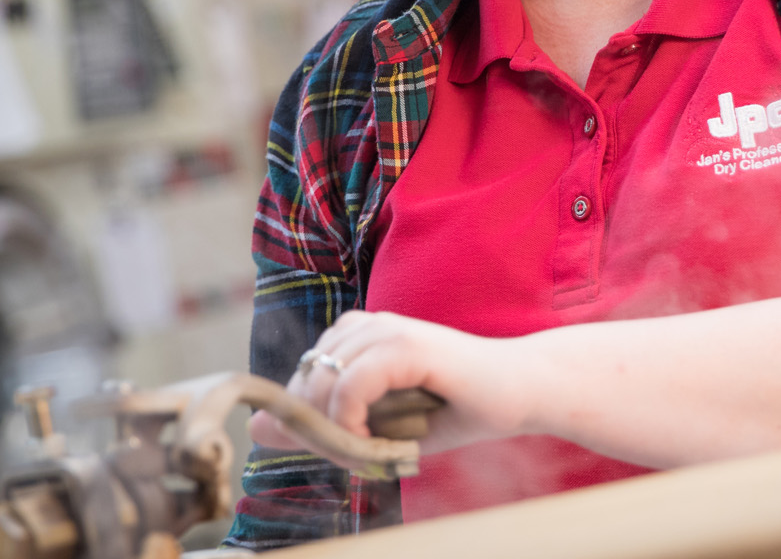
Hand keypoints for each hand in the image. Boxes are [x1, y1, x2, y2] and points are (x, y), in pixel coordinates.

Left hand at [251, 310, 540, 465]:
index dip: (307, 418)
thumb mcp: (383, 430)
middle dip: (315, 426)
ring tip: (364, 449)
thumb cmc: (459, 410)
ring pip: (322, 380)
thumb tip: (257, 429)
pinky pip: (351, 383)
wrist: (522, 394)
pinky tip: (371, 437)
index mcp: (362, 336)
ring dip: (332, 426)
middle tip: (353, 455)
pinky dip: (350, 418)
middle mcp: (369, 324)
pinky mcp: (408, 345)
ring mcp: (389, 330)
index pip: (302, 375)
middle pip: (305, 378)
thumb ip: (324, 427)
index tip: (341, 448)